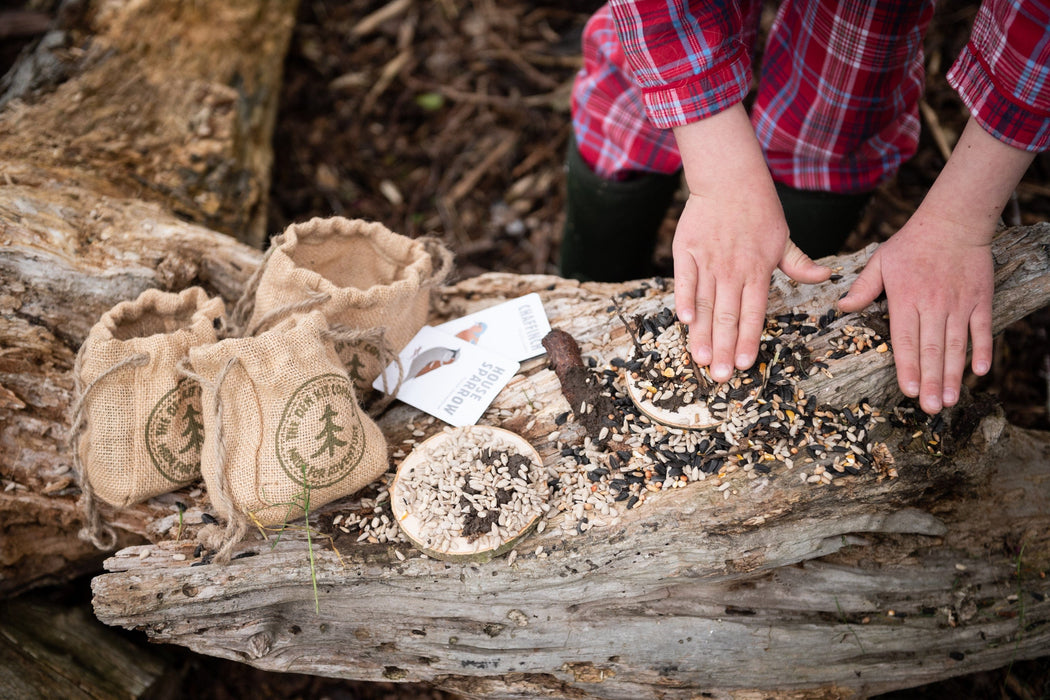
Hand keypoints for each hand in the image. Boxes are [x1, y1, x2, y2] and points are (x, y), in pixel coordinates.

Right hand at [672, 104, 829, 382]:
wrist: (729, 179)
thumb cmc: (759, 210)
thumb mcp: (783, 238)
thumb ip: (799, 263)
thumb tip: (826, 276)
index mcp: (758, 271)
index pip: (753, 313)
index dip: (747, 340)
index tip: (742, 364)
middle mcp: (733, 270)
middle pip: (727, 316)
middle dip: (722, 348)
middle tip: (718, 376)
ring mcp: (708, 261)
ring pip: (705, 304)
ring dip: (702, 333)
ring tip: (699, 358)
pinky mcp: (686, 251)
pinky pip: (685, 280)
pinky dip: (685, 298)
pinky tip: (684, 319)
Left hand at [838, 215, 992, 413]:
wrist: (953, 222)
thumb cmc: (911, 243)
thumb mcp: (880, 261)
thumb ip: (863, 287)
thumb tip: (842, 307)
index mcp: (905, 300)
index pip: (905, 340)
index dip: (908, 368)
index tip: (910, 391)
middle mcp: (933, 306)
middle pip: (932, 350)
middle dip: (932, 382)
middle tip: (932, 409)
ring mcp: (959, 304)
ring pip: (956, 345)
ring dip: (954, 374)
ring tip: (952, 400)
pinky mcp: (980, 300)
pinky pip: (982, 329)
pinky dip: (983, 350)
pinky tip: (980, 372)